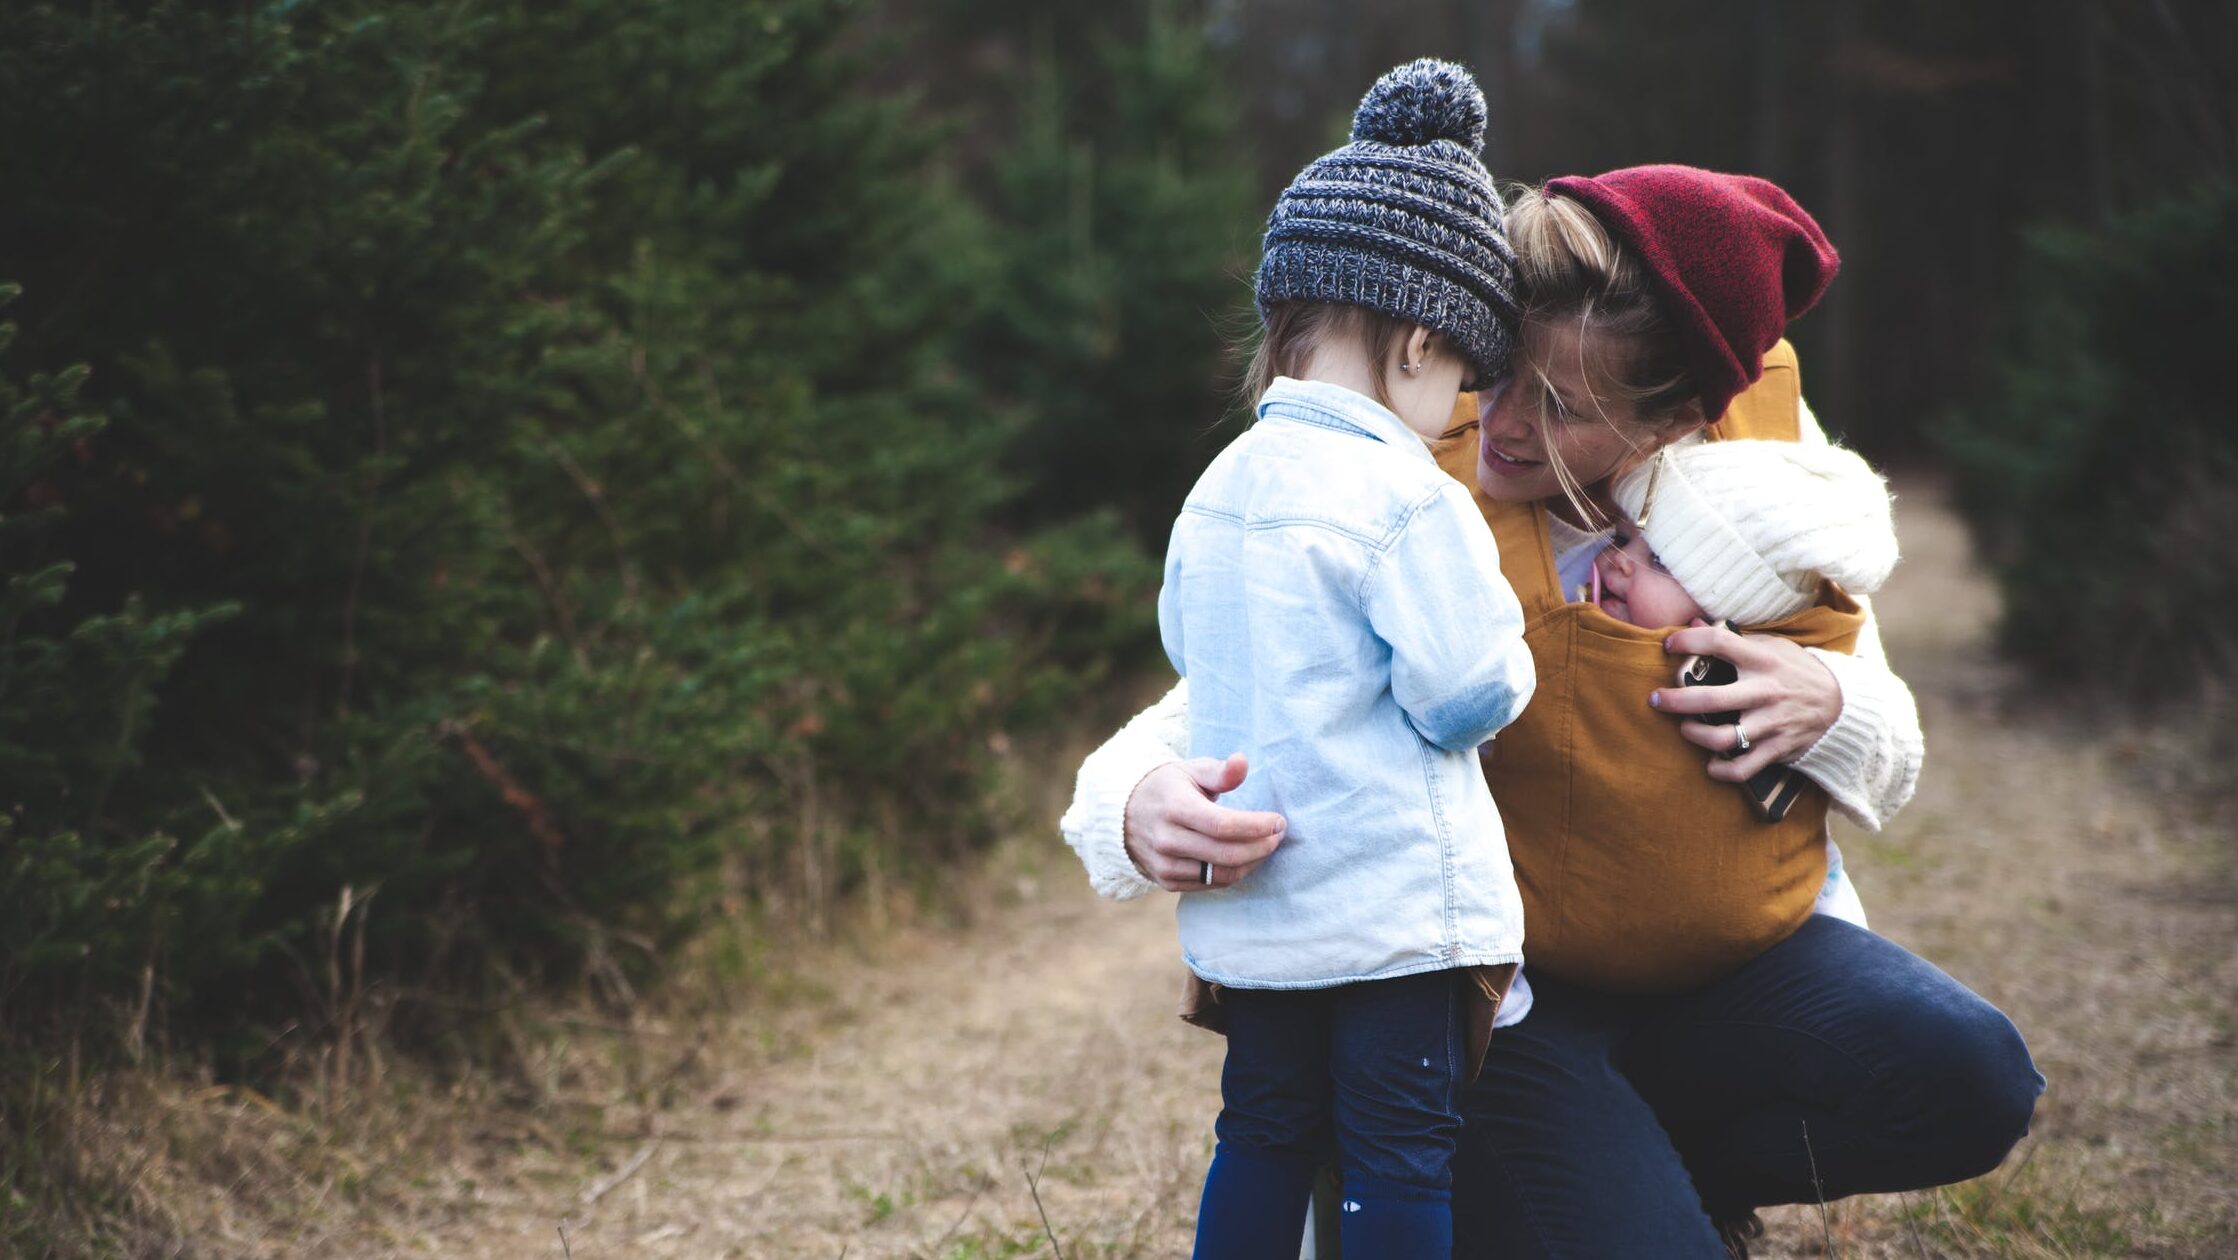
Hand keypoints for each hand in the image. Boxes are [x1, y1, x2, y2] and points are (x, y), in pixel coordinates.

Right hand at [1122, 753, 1287, 891]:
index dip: (1256, 826)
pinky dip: (1234, 873)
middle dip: (1262, 846)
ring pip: (1222, 874)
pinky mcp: (1167, 882)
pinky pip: (1211, 884)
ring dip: (1252, 862)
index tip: (1278, 821)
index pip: (1223, 825)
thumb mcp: (1190, 771)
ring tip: (1265, 846)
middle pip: (1227, 854)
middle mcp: (1167, 839)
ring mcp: (1166, 864)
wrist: (1124, 815)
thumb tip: (1242, 762)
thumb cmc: (1168, 788)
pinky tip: (1245, 858)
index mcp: (1175, 808)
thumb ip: (1220, 772)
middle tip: (1278, 835)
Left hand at [1651, 621, 1842, 782]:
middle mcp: (1765, 691)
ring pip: (1723, 737)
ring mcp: (1771, 723)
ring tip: (1685, 729)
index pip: (1719, 643)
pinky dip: (1722, 770)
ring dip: (1695, 736)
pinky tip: (1710, 764)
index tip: (1668, 644)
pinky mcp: (1778, 748)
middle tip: (1656, 699)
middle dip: (1675, 700)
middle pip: (1710, 699)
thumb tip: (1694, 620)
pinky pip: (1743, 767)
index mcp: (1763, 660)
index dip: (1688, 641)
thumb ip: (1734, 637)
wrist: (1842, 704)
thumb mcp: (1773, 647)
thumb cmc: (1797, 671)